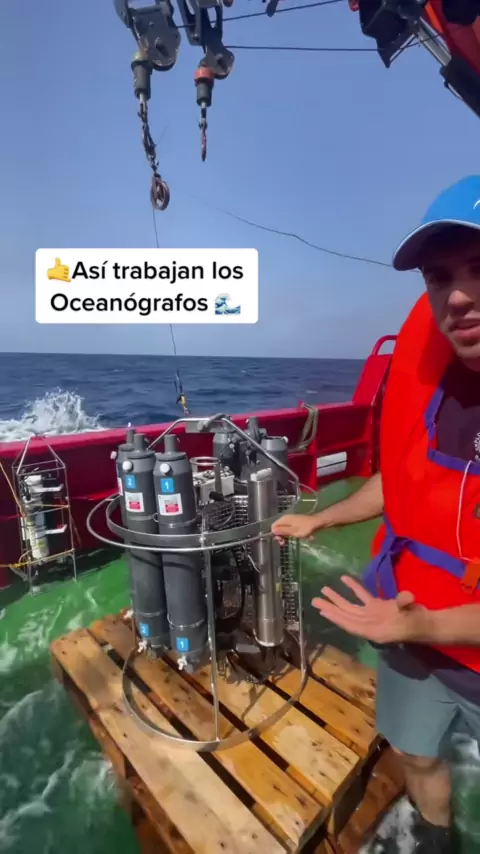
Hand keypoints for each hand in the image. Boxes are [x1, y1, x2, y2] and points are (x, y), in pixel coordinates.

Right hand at [271, 513, 318, 543]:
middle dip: (280, 535)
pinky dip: (290, 533)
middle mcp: (286, 518)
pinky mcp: (295, 522)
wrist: (317, 522)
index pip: (273, 526)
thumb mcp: (293, 531)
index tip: (281, 540)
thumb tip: (272, 531)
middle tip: (284, 543)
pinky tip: (295, 536)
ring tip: (290, 540)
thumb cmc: (305, 528)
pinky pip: (289, 528)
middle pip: (278, 527)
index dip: (275, 534)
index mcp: (284, 519)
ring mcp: (291, 520)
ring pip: (283, 528)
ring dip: (285, 535)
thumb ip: (282, 531)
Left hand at [312, 576, 429, 644]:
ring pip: (351, 606)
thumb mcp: (411, 616)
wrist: (427, 623)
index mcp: (373, 629)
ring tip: (323, 590)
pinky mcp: (379, 606)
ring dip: (337, 599)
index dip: (337, 618)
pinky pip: (363, 596)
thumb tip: (406, 596)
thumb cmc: (417, 622)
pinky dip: (353, 588)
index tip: (323, 611)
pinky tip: (344, 579)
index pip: (350, 624)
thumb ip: (405, 605)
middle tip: (314, 601)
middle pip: (346, 616)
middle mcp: (369, 623)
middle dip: (331, 608)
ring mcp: (373, 615)